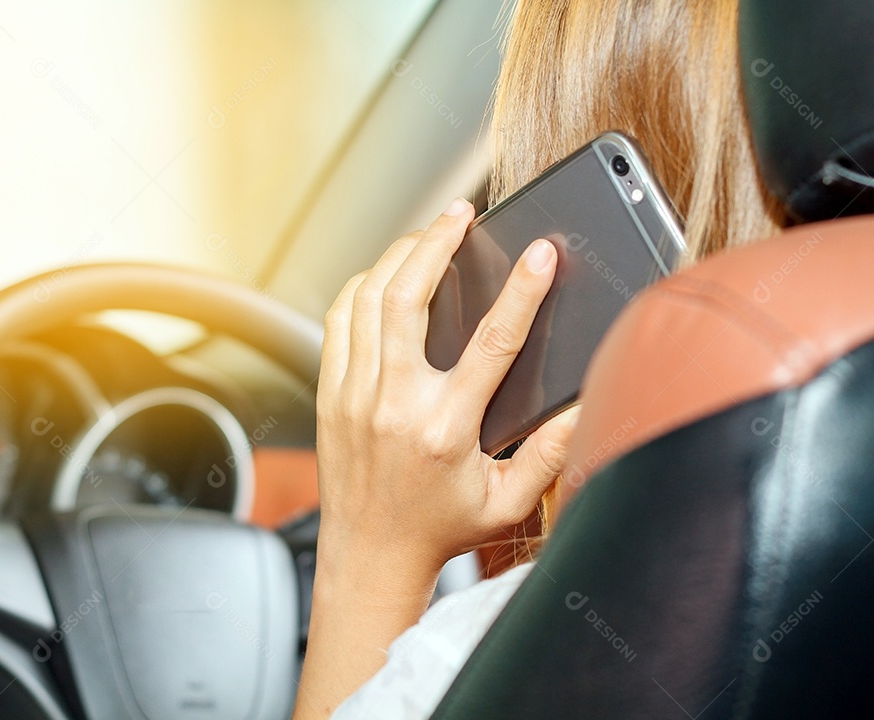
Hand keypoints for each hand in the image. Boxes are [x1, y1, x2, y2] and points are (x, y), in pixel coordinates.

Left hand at [294, 198, 579, 719]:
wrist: (371, 555)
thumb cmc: (441, 528)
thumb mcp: (509, 501)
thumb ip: (551, 453)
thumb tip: (585, 403)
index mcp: (446, 428)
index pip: (492, 341)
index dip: (522, 290)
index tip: (539, 252)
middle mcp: (395, 403)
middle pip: (409, 297)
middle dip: (437, 242)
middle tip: (460, 213)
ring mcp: (354, 395)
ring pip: (367, 299)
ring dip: (397, 256)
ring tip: (426, 233)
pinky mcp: (330, 395)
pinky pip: (338, 321)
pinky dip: (360, 287)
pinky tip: (382, 275)